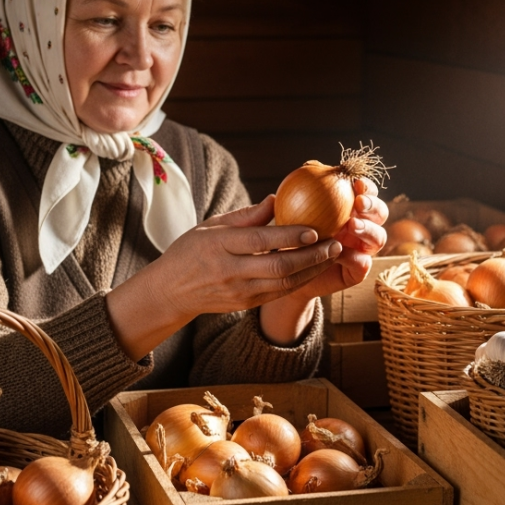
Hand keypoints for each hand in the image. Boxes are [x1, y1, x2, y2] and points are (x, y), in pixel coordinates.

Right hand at [107, 195, 341, 358]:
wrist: (170, 291)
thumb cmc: (192, 250)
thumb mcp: (211, 225)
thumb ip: (246, 216)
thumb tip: (276, 199)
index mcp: (219, 245)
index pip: (260, 241)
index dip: (290, 236)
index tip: (315, 229)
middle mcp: (230, 271)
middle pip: (278, 266)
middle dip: (311, 256)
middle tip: (334, 243)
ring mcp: (239, 291)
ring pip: (283, 284)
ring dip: (312, 270)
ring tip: (332, 255)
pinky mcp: (245, 304)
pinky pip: (278, 293)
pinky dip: (300, 281)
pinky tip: (315, 269)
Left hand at [285, 177, 388, 300]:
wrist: (286, 270)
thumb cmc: (290, 234)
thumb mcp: (291, 210)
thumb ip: (302, 190)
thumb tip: (308, 166)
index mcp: (352, 209)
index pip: (367, 193)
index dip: (367, 187)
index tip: (356, 183)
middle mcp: (363, 227)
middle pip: (381, 213)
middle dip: (374, 205)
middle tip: (359, 202)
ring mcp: (363, 249)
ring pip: (378, 238)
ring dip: (368, 229)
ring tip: (352, 225)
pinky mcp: (359, 271)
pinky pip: (363, 263)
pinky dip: (354, 257)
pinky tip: (341, 252)